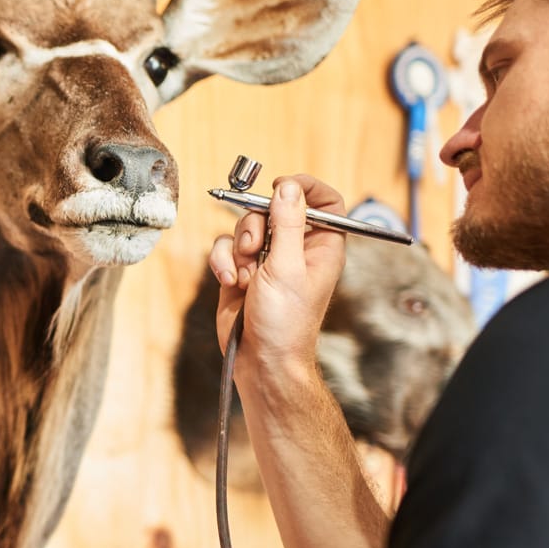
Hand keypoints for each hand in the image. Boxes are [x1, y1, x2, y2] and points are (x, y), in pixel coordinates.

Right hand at [208, 175, 346, 381]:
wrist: (262, 360)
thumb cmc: (286, 322)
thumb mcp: (287, 268)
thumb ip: (286, 224)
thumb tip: (288, 188)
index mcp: (321, 246)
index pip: (324, 201)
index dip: (304, 188)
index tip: (280, 188)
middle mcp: (295, 250)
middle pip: (274, 209)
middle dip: (256, 225)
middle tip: (255, 246)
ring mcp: (267, 260)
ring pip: (245, 228)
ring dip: (238, 249)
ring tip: (245, 276)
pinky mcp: (242, 271)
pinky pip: (226, 249)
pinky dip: (224, 263)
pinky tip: (230, 283)